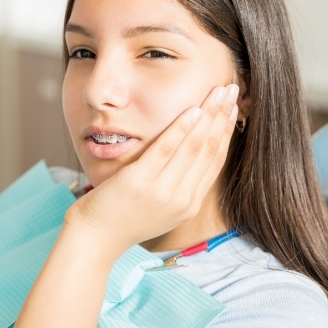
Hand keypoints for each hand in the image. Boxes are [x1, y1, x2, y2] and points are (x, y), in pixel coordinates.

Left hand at [64, 84, 238, 254]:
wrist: (95, 238)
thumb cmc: (123, 218)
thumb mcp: (160, 207)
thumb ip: (177, 185)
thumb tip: (189, 154)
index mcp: (189, 204)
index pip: (215, 161)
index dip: (225, 132)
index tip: (232, 109)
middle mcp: (182, 199)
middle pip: (209, 150)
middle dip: (223, 116)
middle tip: (232, 89)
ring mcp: (162, 192)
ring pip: (194, 147)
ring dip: (209, 115)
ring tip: (219, 91)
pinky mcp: (140, 182)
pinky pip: (166, 149)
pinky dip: (181, 128)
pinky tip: (193, 109)